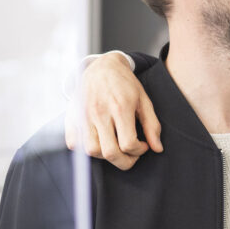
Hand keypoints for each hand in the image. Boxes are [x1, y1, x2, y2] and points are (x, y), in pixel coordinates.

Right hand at [64, 52, 162, 169]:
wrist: (102, 67)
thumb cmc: (125, 84)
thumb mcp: (144, 100)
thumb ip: (152, 125)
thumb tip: (157, 148)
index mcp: (120, 108)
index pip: (128, 144)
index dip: (139, 151)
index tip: (143, 146)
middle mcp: (99, 113)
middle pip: (110, 153)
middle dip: (125, 161)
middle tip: (131, 155)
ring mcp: (83, 116)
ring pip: (91, 151)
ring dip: (106, 155)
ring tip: (116, 146)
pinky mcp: (71, 117)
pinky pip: (74, 144)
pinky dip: (86, 148)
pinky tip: (99, 140)